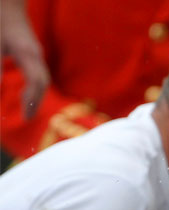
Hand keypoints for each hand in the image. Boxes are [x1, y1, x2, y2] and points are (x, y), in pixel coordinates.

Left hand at [0, 0, 49, 116]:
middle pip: (42, 82)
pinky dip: (34, 87)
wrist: (8, 3)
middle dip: (36, 101)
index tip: (25, 116)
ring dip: (36, 95)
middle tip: (27, 117)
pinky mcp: (32, 52)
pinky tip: (27, 94)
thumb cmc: (0, 21)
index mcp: (28, 53)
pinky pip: (38, 74)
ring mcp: (36, 53)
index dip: (31, 100)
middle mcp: (36, 54)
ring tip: (28, 109)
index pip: (36, 81)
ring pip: (42, 78)